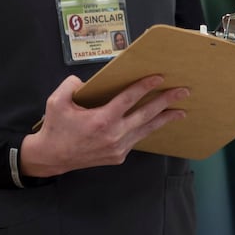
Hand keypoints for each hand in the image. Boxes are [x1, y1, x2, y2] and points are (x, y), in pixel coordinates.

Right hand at [20, 74, 188, 178]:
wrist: (51, 157)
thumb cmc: (55, 128)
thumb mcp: (56, 102)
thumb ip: (72, 86)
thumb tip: (85, 81)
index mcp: (101, 120)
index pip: (129, 99)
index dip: (144, 87)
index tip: (159, 78)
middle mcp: (114, 134)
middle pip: (146, 114)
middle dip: (166, 101)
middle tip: (183, 92)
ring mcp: (118, 147)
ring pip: (146, 129)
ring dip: (164, 119)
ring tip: (180, 111)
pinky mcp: (119, 156)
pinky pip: (136, 139)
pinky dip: (146, 129)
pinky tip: (156, 123)